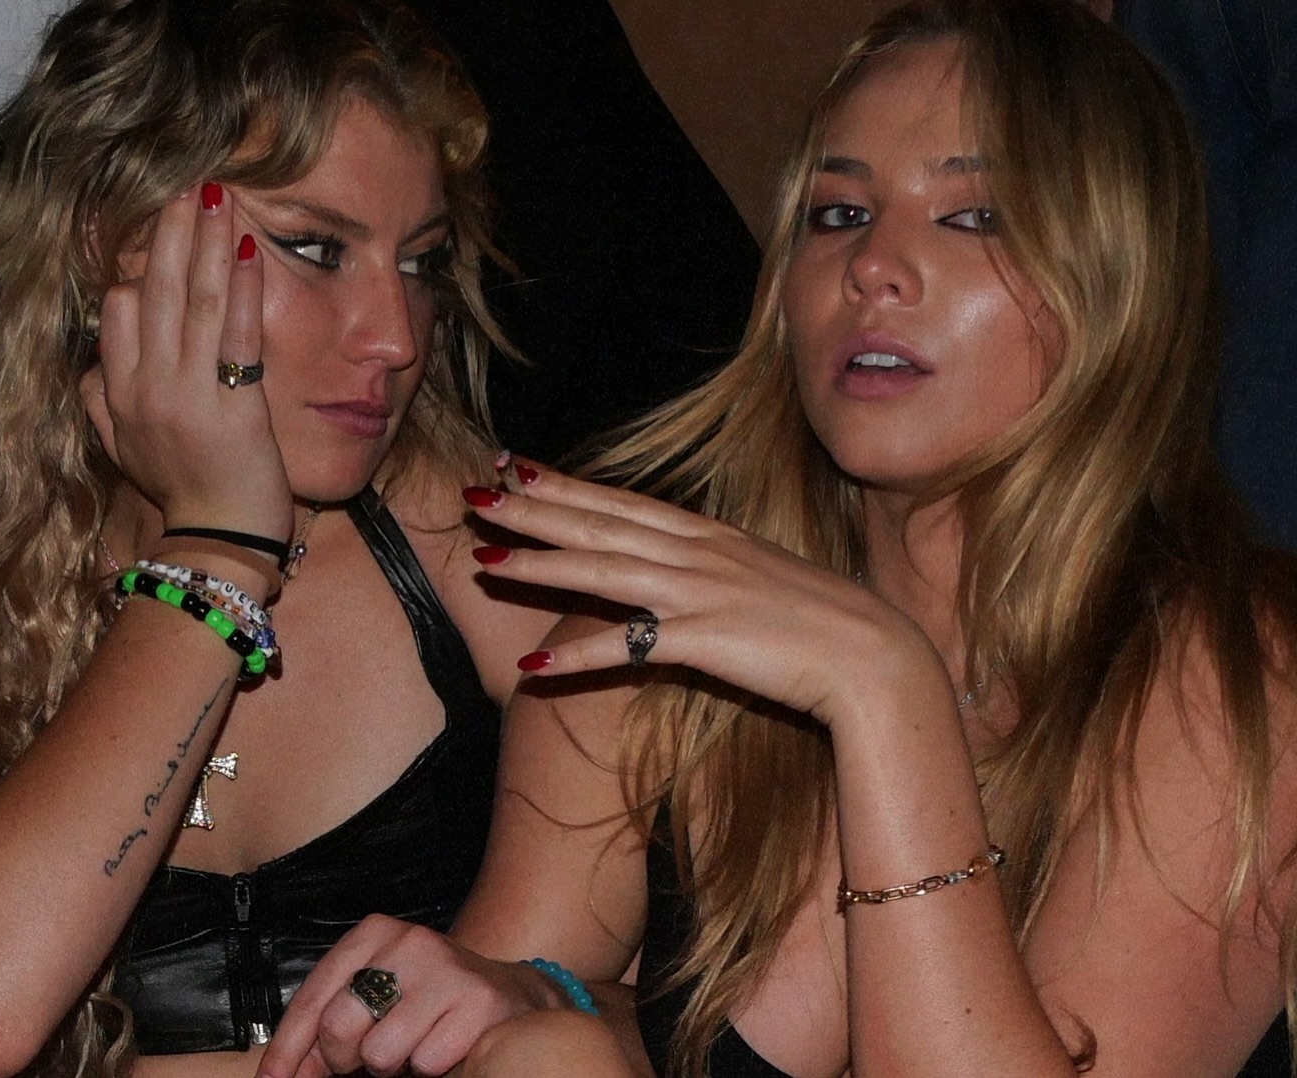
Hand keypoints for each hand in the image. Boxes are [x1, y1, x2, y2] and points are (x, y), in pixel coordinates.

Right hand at [80, 183, 291, 538]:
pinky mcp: (236, 408)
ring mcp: (190, 397)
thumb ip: (100, 407)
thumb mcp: (124, 453)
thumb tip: (87, 371)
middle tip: (187, 184)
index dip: (136, 267)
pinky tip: (250, 250)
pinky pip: (238, 337)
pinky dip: (244, 290)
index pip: (117, 313)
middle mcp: (148, 389)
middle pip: (153, 294)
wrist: (217, 546)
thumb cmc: (181, 497)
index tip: (160, 228)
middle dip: (170, 234)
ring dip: (206, 244)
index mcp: (120, 395)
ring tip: (218, 196)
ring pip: (193, 304)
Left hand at [258, 915, 561, 1077]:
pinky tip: (443, 1046)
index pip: (315, 995)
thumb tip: (287, 1072)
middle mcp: (409, 942)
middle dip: (342, 1060)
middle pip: (340, 1024)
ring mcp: (445, 970)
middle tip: (364, 1062)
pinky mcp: (477, 1002)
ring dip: (392, 1066)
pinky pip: (425, 1063)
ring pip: (380, 1053)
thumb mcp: (377, 1000)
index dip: (288, 1047)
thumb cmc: (430, 1001)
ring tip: (412, 1046)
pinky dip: (429, 1068)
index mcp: (376, 933)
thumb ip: (330, 1030)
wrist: (508, 995)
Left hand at [463, 464, 947, 727]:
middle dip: (533, 507)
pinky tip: (534, 669)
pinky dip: (579, 659)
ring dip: (538, 564)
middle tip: (476, 493)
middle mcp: (694, 553)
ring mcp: (697, 594)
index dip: (565, 483)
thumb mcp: (756, 575)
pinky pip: (627, 649)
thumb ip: (708, 566)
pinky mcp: (704, 641)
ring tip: (482, 557)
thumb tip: (671, 562)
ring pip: (600, 570)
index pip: (620, 500)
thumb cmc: (817, 618)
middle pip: (598, 523)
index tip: (517, 465)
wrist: (871, 653)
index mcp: (705, 534)